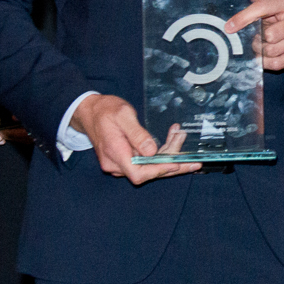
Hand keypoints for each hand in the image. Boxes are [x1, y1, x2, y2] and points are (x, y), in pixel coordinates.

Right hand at [71, 94, 200, 183]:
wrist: (90, 111)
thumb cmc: (105, 110)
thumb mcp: (123, 115)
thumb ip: (137, 134)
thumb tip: (152, 151)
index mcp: (114, 153)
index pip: (138, 173)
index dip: (158, 171)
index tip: (176, 164)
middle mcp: (116, 163)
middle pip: (147, 172)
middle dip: (172, 164)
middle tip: (194, 160)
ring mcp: (119, 163)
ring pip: (148, 166)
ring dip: (168, 154)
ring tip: (180, 136)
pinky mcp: (124, 159)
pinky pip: (145, 160)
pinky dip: (160, 152)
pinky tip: (171, 138)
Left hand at [224, 0, 283, 70]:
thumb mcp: (275, 0)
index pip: (263, 8)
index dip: (244, 17)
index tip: (230, 26)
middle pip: (269, 35)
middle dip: (257, 37)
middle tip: (255, 36)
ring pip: (271, 51)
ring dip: (260, 50)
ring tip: (261, 44)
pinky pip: (276, 63)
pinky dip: (266, 61)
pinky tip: (265, 54)